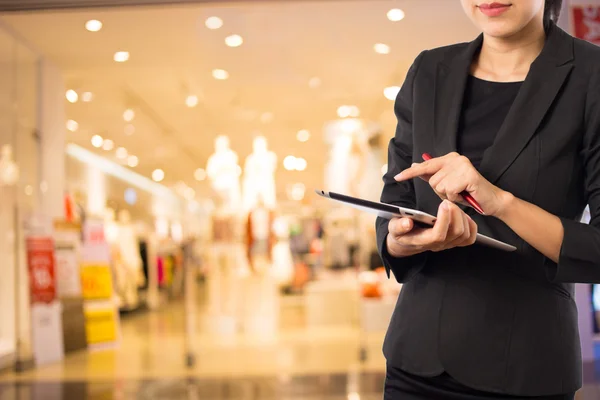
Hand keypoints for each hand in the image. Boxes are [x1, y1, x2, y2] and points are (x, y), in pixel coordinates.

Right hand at [386, 200, 477, 256]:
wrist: (406, 242)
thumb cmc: (401, 232)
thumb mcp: (393, 228)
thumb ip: (398, 226)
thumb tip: (407, 223)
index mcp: (422, 241)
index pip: (438, 235)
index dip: (443, 220)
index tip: (443, 204)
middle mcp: (437, 245)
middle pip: (456, 233)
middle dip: (455, 214)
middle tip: (448, 201)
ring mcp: (447, 245)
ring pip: (464, 234)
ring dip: (462, 217)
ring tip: (452, 206)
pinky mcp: (454, 242)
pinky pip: (469, 237)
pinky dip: (470, 225)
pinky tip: (462, 215)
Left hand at [395, 152, 509, 216]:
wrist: (491, 200)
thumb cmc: (468, 192)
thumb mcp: (447, 183)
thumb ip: (432, 174)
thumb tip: (414, 165)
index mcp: (449, 158)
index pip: (425, 165)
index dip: (410, 173)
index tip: (397, 177)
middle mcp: (455, 158)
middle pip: (432, 180)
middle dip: (440, 191)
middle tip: (455, 192)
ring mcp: (462, 165)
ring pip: (439, 187)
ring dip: (448, 195)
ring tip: (460, 193)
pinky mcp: (467, 175)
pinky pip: (449, 191)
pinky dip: (455, 197)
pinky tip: (464, 194)